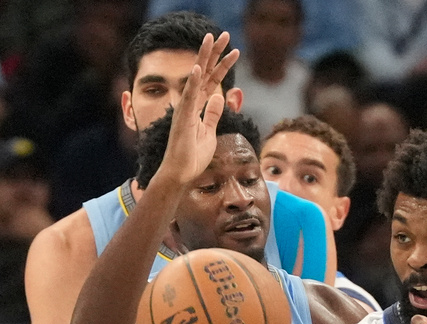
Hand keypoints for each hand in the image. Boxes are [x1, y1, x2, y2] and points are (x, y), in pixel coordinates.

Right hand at [159, 31, 239, 184]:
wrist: (179, 173)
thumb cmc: (192, 155)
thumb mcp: (209, 132)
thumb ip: (213, 114)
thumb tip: (221, 97)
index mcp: (198, 106)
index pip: (213, 80)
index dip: (223, 65)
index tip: (234, 51)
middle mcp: (190, 103)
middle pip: (205, 72)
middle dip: (215, 53)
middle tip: (224, 34)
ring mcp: (185, 109)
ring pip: (197, 78)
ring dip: (205, 58)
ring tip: (212, 39)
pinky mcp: (183, 119)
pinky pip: (189, 98)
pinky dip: (194, 83)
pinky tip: (199, 68)